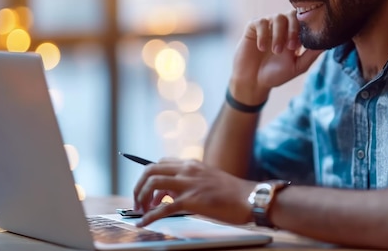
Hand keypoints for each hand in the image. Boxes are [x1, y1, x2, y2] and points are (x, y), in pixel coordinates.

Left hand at [133, 158, 255, 226]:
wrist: (249, 197)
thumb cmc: (232, 192)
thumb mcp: (207, 179)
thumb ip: (189, 182)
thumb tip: (170, 194)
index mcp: (191, 164)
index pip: (160, 163)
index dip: (148, 176)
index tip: (145, 190)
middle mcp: (187, 170)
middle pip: (150, 170)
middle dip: (138, 186)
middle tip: (138, 201)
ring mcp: (188, 184)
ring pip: (152, 184)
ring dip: (141, 198)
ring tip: (141, 211)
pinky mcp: (191, 200)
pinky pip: (163, 208)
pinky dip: (149, 216)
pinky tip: (143, 223)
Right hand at [231, 11, 323, 103]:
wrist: (253, 81)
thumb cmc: (276, 75)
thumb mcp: (297, 66)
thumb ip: (311, 54)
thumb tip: (329, 43)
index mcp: (295, 34)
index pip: (305, 21)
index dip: (307, 27)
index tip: (305, 41)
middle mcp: (283, 27)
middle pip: (292, 15)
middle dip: (293, 30)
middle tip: (291, 47)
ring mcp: (268, 25)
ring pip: (277, 17)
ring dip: (279, 34)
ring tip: (276, 51)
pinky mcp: (253, 27)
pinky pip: (261, 22)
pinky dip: (263, 34)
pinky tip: (262, 48)